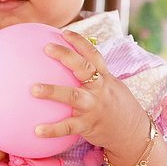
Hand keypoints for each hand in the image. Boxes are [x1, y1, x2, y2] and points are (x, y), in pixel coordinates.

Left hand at [33, 30, 148, 163]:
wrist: (133, 134)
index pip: (93, 55)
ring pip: (73, 96)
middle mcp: (100, 89)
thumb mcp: (110, 88)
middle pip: (84, 68)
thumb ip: (93, 78)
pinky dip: (53, 130)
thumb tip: (69, 68)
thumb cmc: (116, 108)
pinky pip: (68, 127)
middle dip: (66, 55)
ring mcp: (94, 107)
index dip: (80, 42)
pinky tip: (36, 130)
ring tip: (33, 89)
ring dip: (53, 91)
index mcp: (105, 78)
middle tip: (46, 47)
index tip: (64, 32)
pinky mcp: (89, 125)